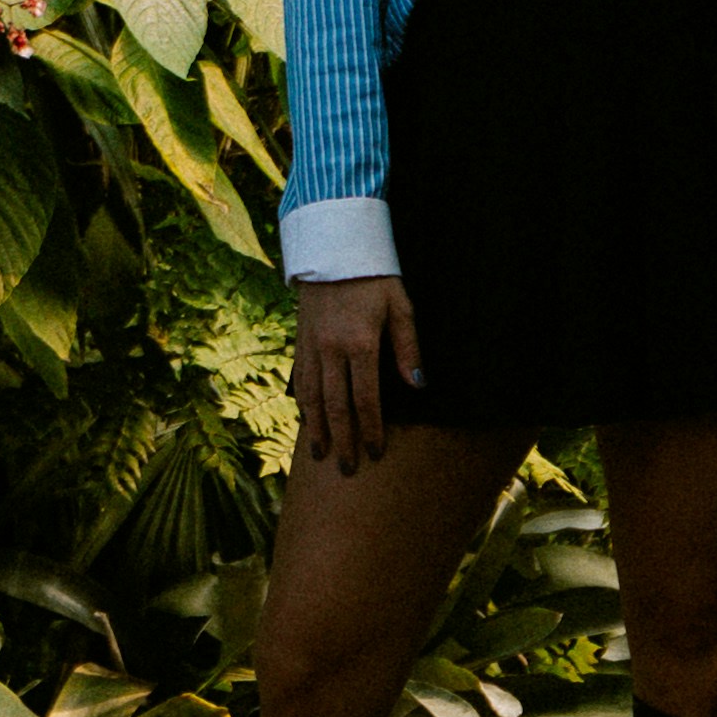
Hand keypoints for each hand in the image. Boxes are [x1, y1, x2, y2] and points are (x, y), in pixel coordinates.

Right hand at [294, 272, 421, 470]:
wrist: (333, 247)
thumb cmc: (375, 276)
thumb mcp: (400, 306)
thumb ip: (407, 347)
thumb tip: (417, 385)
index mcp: (360, 343)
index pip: (366, 399)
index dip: (371, 429)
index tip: (375, 453)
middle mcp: (331, 350)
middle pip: (335, 406)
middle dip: (343, 440)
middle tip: (348, 469)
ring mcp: (311, 346)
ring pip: (311, 398)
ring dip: (317, 430)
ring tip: (321, 455)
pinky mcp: (300, 340)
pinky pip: (299, 381)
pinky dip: (303, 406)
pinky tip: (307, 421)